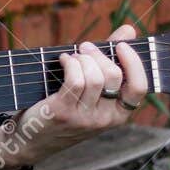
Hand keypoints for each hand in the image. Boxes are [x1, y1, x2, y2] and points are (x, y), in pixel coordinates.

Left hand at [0, 23, 147, 169]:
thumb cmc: (65, 108)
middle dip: (98, 53)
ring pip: (95, 76)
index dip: (133, 62)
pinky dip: (70, 63)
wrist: (30, 140)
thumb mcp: (92, 91)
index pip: (139, 88)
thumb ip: (111, 60)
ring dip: (82, 58)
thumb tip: (129, 30)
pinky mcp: (64, 113)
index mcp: (118, 115)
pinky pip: (75, 79)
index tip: (120, 45)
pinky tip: (63, 61)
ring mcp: (85, 119)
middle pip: (114, 75)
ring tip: (72, 57)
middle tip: (85, 47)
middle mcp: (105, 120)